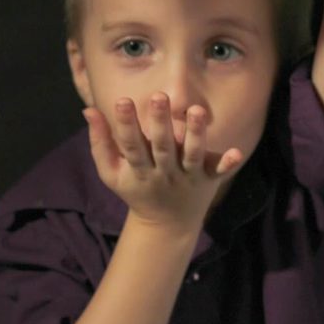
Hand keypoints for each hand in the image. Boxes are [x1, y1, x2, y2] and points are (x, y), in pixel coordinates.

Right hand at [83, 93, 242, 235]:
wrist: (165, 226)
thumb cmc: (136, 189)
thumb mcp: (111, 172)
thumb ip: (100, 142)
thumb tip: (88, 109)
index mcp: (139, 170)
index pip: (130, 146)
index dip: (126, 124)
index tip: (122, 101)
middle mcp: (164, 173)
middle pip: (162, 147)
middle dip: (160, 123)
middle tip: (159, 97)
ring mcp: (188, 177)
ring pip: (192, 156)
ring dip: (196, 135)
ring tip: (196, 110)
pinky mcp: (208, 180)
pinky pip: (219, 173)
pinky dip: (226, 164)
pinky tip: (236, 152)